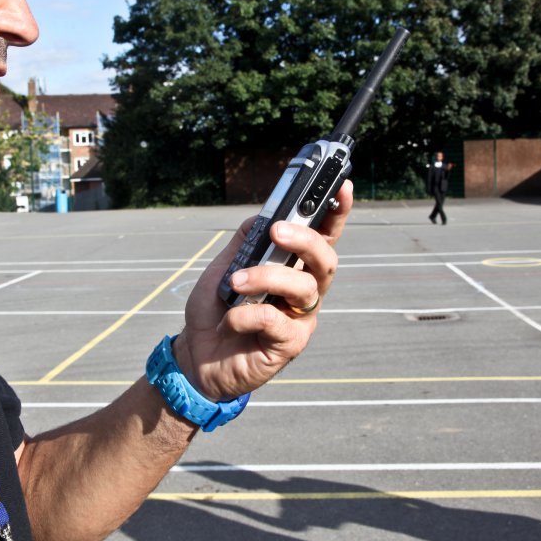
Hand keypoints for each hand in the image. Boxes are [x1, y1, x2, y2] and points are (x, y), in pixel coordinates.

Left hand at [172, 181, 353, 400]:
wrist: (196, 353)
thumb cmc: (215, 309)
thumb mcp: (225, 266)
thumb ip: (247, 240)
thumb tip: (267, 214)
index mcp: (294, 267)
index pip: (323, 236)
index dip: (337, 212)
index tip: (343, 186)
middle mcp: (304, 290)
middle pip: (326, 259)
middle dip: (306, 240)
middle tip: (277, 231)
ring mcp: (300, 318)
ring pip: (304, 287)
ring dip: (266, 277)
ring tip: (235, 284)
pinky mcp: (290, 344)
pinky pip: (277, 320)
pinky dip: (248, 314)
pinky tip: (230, 320)